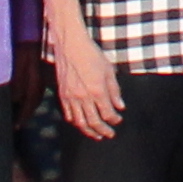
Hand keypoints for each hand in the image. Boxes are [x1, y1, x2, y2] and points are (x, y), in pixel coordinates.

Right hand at [51, 25, 122, 141]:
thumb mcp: (109, 70)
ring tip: (96, 136)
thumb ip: (115, 91)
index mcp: (98, 91)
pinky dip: (75, 122)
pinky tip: (81, 124)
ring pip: (80, 122)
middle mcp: (84, 97)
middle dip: (103, 130)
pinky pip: (68, 114)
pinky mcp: (62, 95)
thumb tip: (120, 107)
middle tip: (109, 134)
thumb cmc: (92, 55)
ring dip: (89, 131)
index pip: (108, 114)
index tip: (118, 120)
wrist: (71, 45)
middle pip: (94, 122)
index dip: (114, 120)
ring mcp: (71, 98)